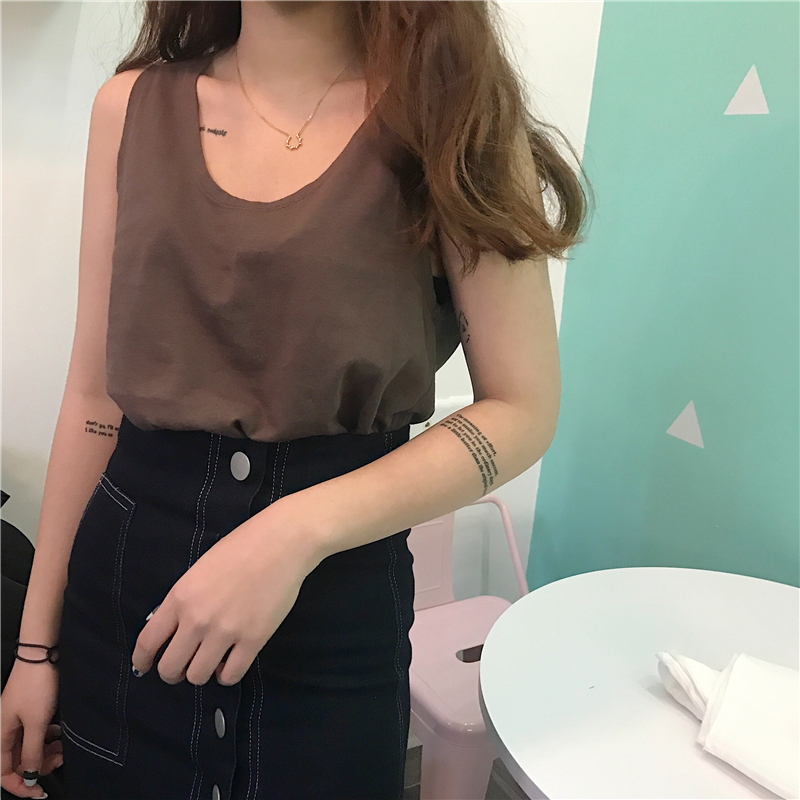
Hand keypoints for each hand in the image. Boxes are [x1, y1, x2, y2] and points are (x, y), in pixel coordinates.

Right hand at [0, 660, 62, 798]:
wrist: (42, 654)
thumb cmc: (36, 685)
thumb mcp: (36, 723)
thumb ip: (32, 752)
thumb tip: (31, 775)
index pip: (4, 773)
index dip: (22, 785)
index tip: (40, 791)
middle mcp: (5, 729)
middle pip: (18, 760)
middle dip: (38, 765)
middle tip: (58, 760)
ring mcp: (17, 718)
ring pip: (29, 746)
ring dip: (46, 751)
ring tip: (62, 747)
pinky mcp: (30, 708)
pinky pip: (36, 731)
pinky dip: (48, 736)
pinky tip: (60, 733)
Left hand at [130, 496, 323, 686]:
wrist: (280, 542)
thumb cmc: (241, 547)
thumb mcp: (200, 569)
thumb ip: (184, 599)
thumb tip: (174, 627)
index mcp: (180, 597)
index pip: (148, 641)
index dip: (142, 660)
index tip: (145, 666)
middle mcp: (197, 619)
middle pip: (170, 668)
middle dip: (172, 672)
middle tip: (182, 667)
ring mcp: (225, 632)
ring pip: (198, 676)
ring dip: (201, 673)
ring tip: (210, 662)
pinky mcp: (253, 640)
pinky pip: (230, 675)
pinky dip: (226, 674)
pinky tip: (230, 662)